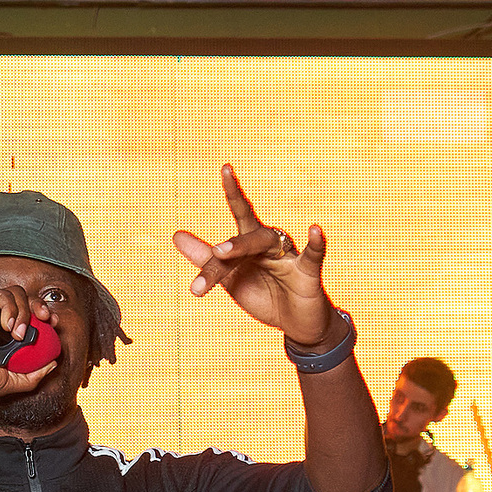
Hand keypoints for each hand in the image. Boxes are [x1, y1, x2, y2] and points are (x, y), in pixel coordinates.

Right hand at [0, 284, 56, 400]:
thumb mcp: (8, 381)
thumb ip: (32, 376)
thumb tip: (53, 365)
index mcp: (5, 333)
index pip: (30, 316)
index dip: (43, 316)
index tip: (52, 323)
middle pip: (26, 300)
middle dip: (40, 306)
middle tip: (46, 319)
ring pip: (16, 294)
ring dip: (23, 313)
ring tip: (17, 333)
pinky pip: (1, 294)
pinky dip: (8, 308)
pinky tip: (5, 325)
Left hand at [173, 164, 337, 347]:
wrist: (295, 325)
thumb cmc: (264, 296)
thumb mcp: (230, 279)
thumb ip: (204, 259)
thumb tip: (176, 235)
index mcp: (251, 245)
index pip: (241, 214)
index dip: (234, 191)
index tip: (226, 167)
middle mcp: (271, 244)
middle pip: (248, 237)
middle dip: (230, 245)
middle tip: (213, 252)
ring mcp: (290, 256)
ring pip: (268, 243)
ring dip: (244, 247)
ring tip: (222, 252)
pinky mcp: (308, 273)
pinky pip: (313, 254)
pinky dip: (316, 243)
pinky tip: (314, 229)